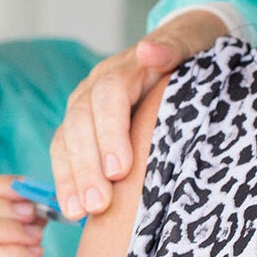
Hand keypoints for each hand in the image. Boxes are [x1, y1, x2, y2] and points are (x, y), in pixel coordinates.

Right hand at [50, 8, 227, 220]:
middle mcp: (96, 86)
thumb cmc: (191, 53)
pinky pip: (65, 153)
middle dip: (87, 165)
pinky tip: (72, 210)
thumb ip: (172, 47)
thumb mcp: (190, 43)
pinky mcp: (83, 129)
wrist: (184, 48)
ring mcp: (85, 107)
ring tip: (82, 212)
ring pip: (67, 139)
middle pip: (81, 121)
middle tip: (98, 203)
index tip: (119, 169)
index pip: (108, 96)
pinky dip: (67, 181)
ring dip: (72, 177)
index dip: (111, 132)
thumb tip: (149, 51)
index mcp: (124, 68)